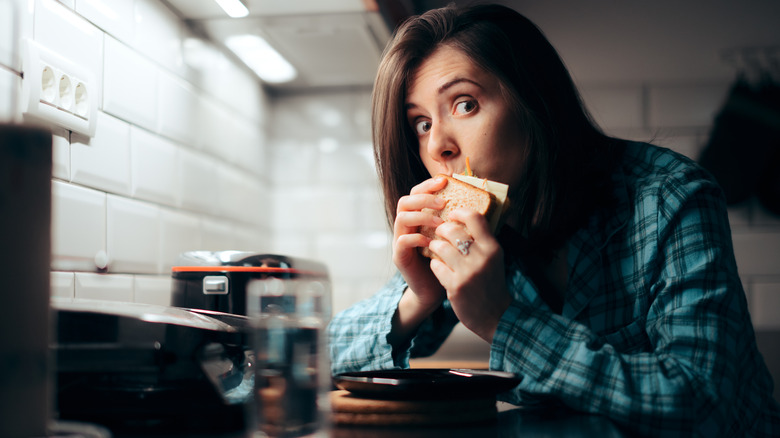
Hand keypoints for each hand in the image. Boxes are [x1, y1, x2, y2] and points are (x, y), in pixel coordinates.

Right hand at [389, 177, 447, 345]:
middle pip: (405, 201)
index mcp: (418, 218)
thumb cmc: (448, 263)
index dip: (428, 185)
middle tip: (442, 202)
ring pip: (402, 218)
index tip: (444, 181)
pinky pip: (402, 241)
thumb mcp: (454, 238)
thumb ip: (457, 221)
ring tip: (439, 222)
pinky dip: (416, 238)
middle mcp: (406, 226)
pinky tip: (431, 242)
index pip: (417, 193)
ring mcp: (400, 240)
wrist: (436, 291)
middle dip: (424, 198)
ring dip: (422, 216)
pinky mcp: (400, 257)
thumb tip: (477, 203)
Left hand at [427, 208, 511, 342]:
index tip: (452, 214)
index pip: (475, 217)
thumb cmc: (491, 283)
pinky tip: (438, 267)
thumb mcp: (494, 258)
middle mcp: (481, 258)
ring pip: (440, 247)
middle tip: (439, 232)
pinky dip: (434, 265)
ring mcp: (467, 273)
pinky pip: (436, 266)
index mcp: (492, 248)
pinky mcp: (455, 287)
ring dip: (434, 246)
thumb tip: (465, 216)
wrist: (495, 316)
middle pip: (452, 230)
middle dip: (441, 229)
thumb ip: (482, 239)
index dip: (459, 212)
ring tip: (435, 248)